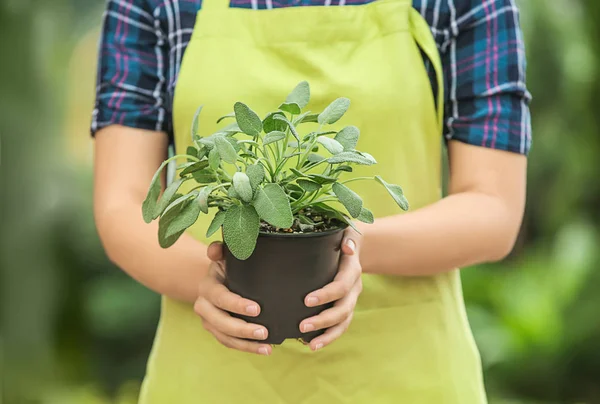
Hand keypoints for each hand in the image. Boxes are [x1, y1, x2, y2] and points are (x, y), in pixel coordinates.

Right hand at [194, 242, 272, 355]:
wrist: (217, 280)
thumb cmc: (227, 266)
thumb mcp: (224, 256)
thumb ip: (220, 250)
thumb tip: (215, 249)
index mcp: (207, 286)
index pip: (220, 297)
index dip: (236, 304)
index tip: (257, 309)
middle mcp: (204, 306)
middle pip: (220, 322)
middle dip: (242, 329)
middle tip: (264, 332)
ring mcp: (209, 321)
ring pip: (225, 337)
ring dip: (246, 344)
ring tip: (268, 347)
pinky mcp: (216, 332)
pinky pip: (230, 343)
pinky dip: (247, 348)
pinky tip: (265, 349)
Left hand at [300, 228, 362, 350]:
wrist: (355, 246)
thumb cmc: (343, 237)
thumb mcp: (347, 231)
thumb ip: (347, 238)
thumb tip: (348, 248)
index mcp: (352, 271)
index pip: (341, 286)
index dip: (326, 295)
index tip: (306, 301)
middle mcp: (354, 289)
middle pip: (343, 310)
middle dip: (324, 320)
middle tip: (302, 326)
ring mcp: (351, 300)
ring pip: (343, 323)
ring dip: (327, 335)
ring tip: (310, 345)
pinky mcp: (345, 308)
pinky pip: (339, 326)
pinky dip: (328, 337)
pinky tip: (311, 344)